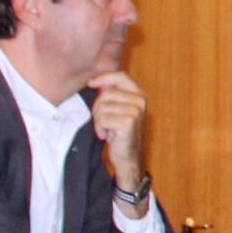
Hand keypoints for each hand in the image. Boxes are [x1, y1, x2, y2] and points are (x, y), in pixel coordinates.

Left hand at [88, 71, 148, 193]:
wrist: (128, 156)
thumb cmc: (120, 132)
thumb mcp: (118, 109)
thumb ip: (112, 94)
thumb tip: (96, 82)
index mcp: (139, 94)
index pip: (120, 76)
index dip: (104, 78)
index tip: (91, 83)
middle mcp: (140, 101)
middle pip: (106, 93)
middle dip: (98, 107)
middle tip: (104, 121)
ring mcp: (135, 111)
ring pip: (102, 107)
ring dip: (98, 120)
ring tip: (107, 129)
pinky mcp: (128, 122)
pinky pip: (102, 119)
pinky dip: (100, 128)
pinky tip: (107, 135)